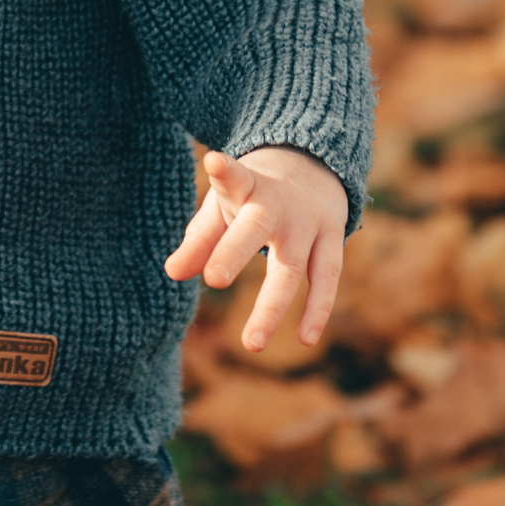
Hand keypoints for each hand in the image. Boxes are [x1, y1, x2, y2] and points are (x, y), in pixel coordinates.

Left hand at [164, 146, 346, 352]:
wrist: (314, 163)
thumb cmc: (253, 193)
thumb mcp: (224, 206)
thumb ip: (199, 240)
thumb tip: (172, 274)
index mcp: (247, 185)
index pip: (234, 178)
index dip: (224, 172)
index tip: (213, 162)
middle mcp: (279, 202)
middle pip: (256, 227)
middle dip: (234, 251)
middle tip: (214, 279)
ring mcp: (309, 221)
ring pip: (291, 266)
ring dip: (271, 306)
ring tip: (251, 343)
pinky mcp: (332, 238)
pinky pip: (326, 277)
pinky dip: (317, 308)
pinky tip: (306, 339)